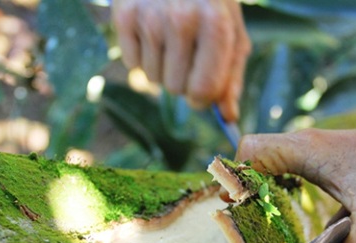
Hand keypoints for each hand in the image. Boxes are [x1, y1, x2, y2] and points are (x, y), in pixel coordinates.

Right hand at [112, 0, 250, 120]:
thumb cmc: (209, 3)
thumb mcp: (231, 32)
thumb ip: (232, 77)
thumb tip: (229, 118)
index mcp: (216, 26)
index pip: (203, 90)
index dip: (202, 99)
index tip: (202, 93)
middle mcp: (182, 21)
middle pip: (175, 89)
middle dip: (182, 80)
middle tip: (187, 54)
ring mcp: (150, 17)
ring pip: (153, 79)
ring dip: (162, 67)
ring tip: (170, 38)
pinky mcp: (124, 15)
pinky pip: (132, 65)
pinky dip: (142, 56)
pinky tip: (151, 32)